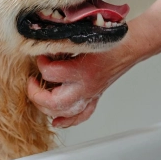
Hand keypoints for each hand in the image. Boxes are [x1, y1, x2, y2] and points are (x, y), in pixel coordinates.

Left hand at [27, 29, 145, 127]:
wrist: (129, 47)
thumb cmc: (108, 41)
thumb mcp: (81, 38)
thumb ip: (62, 45)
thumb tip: (44, 47)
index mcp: (81, 71)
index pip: (50, 73)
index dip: (40, 64)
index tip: (40, 57)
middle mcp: (85, 87)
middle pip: (55, 103)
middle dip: (37, 95)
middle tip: (31, 82)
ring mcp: (90, 95)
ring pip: (65, 113)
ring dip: (48, 109)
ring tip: (38, 97)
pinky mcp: (94, 98)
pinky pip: (81, 116)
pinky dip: (68, 121)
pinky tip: (57, 121)